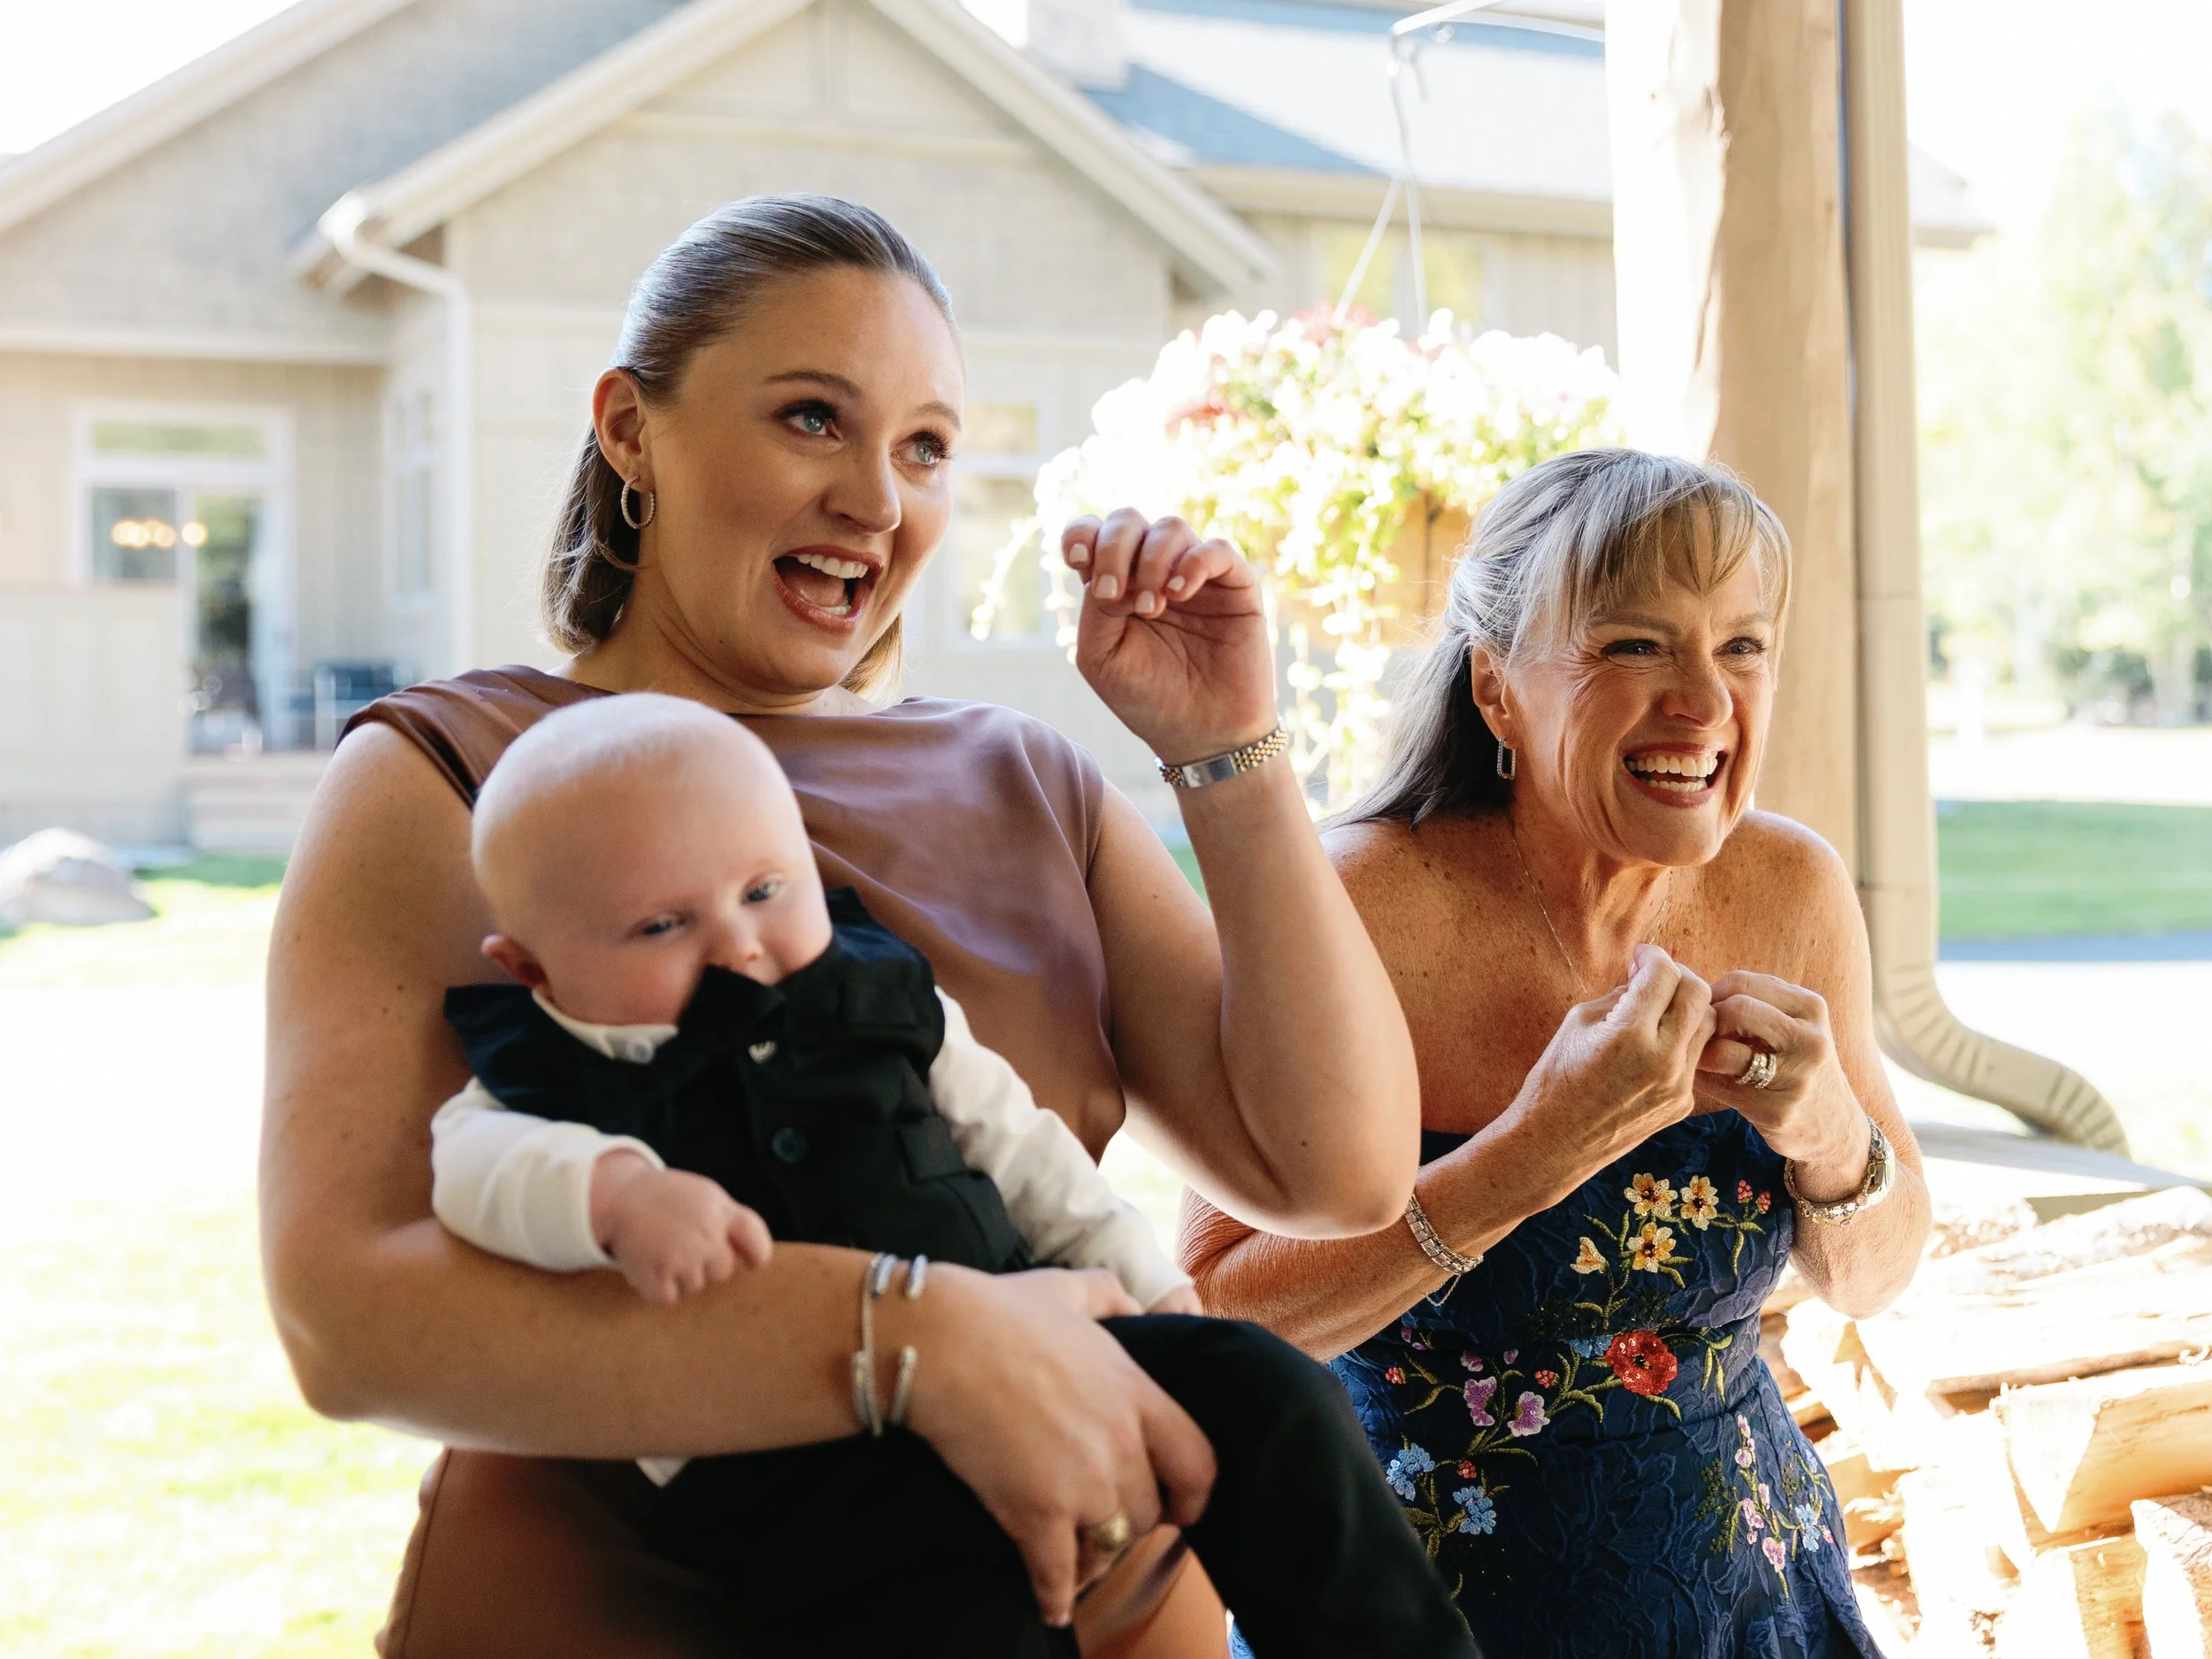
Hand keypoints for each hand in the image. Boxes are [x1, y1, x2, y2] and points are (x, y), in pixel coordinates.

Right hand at [589, 1152, 773, 1304]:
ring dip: (680, 1276)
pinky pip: (668, 1298)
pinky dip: (659, 1288)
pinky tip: (651, 1264)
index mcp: (722, 1212)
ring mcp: (681, 1257)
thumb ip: (732, 1222)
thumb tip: (753, 1261)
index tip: (749, 1262)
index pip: (757, 1246)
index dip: (755, 1257)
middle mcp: (706, 1236)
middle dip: (707, 1264)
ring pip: (694, 1286)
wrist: (621, 1196)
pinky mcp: (654, 1276)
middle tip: (683, 1244)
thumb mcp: (707, 1196)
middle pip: (723, 1272)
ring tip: (663, 1249)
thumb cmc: (670, 1199)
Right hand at [898, 1265, 1215, 1627]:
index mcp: (1135, 1394)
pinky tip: (1052, 1606)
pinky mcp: (1036, 1514)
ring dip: (1093, 1556)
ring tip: (1077, 1559)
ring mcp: (1081, 1484)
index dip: (1194, 1493)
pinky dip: (1055, 1596)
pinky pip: (1057, 1574)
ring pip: (1107, 1545)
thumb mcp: (1071, 1288)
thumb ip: (1113, 1298)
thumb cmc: (1001, 1310)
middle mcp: (1120, 1446)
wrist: (941, 1341)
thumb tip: (1135, 1308)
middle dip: (1128, 1521)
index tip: (1182, 1507)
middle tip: (1105, 1522)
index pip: (1197, 1461)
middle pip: (1146, 1512)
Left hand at [1061, 510, 1276, 764]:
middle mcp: (1153, 571)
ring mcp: (1195, 575)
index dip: (1082, 535)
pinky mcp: (1236, 586)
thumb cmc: (1146, 697)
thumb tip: (1118, 573)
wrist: (1202, 734)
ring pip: (1171, 526)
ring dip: (1151, 561)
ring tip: (1152, 607)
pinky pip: (1218, 548)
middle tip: (1113, 594)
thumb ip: (1095, 608)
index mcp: (1116, 583)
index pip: (1092, 533)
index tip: (1078, 562)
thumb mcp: (1100, 657)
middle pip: (1128, 519)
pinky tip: (1180, 593)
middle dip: (1114, 547)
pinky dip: (1194, 562)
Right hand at [1490, 945, 1716, 1208]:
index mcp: (1630, 1034)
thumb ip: (1620, 996)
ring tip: (1657, 1008)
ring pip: (1706, 1024)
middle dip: (1678, 975)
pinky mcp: (1682, 1103)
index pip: (1665, 974)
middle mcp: (1663, 1060)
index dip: (1652, 956)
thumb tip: (1646, 977)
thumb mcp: (1579, 1023)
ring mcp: (1678, 1085)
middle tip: (1654, 976)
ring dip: (1686, 1007)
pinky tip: (1652, 1043)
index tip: (1640, 957)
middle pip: (1698, 993)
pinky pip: (1694, 1056)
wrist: (1553, 1144)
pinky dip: (1679, 1040)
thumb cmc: (1556, 1078)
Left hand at [1697, 971, 1869, 1182]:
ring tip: (1706, 1057)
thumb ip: (1755, 1000)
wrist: (1834, 1127)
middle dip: (1708, 1021)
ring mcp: (1796, 1077)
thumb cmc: (1797, 1066)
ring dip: (1703, 1052)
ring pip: (1723, 1049)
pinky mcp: (1776, 1110)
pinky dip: (1703, 1079)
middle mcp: (1809, 1039)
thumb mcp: (1794, 1024)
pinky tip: (1711, 1080)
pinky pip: (1718, 1086)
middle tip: (1704, 1036)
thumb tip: (1695, 990)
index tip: (1707, 1012)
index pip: (1741, 982)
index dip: (1711, 995)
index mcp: (1811, 1007)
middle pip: (1735, 1009)